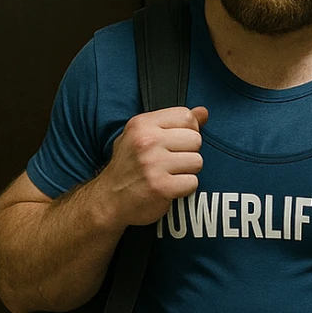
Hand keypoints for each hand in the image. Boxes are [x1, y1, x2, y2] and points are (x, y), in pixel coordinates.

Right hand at [96, 105, 208, 227]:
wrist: (108, 200)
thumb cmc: (128, 167)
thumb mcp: (143, 136)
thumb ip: (174, 122)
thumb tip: (204, 112)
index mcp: (142, 124)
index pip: (186, 116)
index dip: (188, 130)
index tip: (176, 143)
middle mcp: (147, 141)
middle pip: (196, 139)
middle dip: (189, 152)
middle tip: (171, 162)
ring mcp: (153, 164)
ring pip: (197, 161)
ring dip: (187, 171)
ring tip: (169, 174)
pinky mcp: (161, 186)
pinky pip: (193, 182)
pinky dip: (184, 188)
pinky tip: (169, 187)